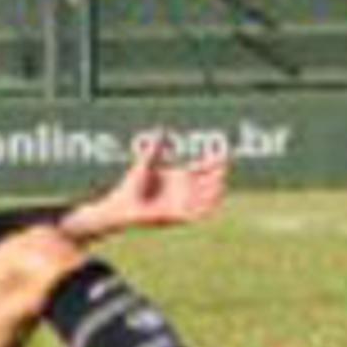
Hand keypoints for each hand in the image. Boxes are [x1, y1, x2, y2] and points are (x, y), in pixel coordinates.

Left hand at [78, 131, 230, 234]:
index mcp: (179, 177)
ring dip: (215, 192)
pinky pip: (196, 214)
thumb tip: (161, 130)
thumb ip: (155, 150)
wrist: (122, 205)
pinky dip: (206, 209)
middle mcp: (183, 190)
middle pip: (207, 182)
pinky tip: (214, 203)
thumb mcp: (145, 164)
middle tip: (223, 168)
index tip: (223, 156)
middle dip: (217, 176)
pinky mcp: (176, 216)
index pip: (202, 169)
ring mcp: (181, 203)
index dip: (213, 163)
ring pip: (206, 198)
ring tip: (222, 184)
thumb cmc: (132, 185)